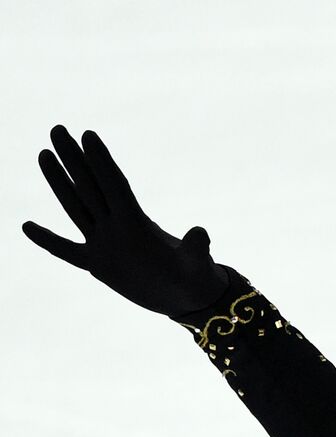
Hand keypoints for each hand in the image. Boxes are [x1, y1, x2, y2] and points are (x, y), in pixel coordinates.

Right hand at [21, 124, 227, 317]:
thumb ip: (195, 248)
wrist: (188, 299)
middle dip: (74, 159)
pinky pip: (66, 251)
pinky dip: (48, 240)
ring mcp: (105, 245)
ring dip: (59, 182)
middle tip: (58, 129)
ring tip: (44, 154)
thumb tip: (201, 234)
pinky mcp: (98, 266)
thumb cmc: (196, 278)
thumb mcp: (196, 263)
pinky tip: (26, 226)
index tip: (88, 134)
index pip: (114, 186)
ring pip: (76, 208)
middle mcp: (118, 227)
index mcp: (137, 223)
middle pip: (91, 187)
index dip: (102, 161)